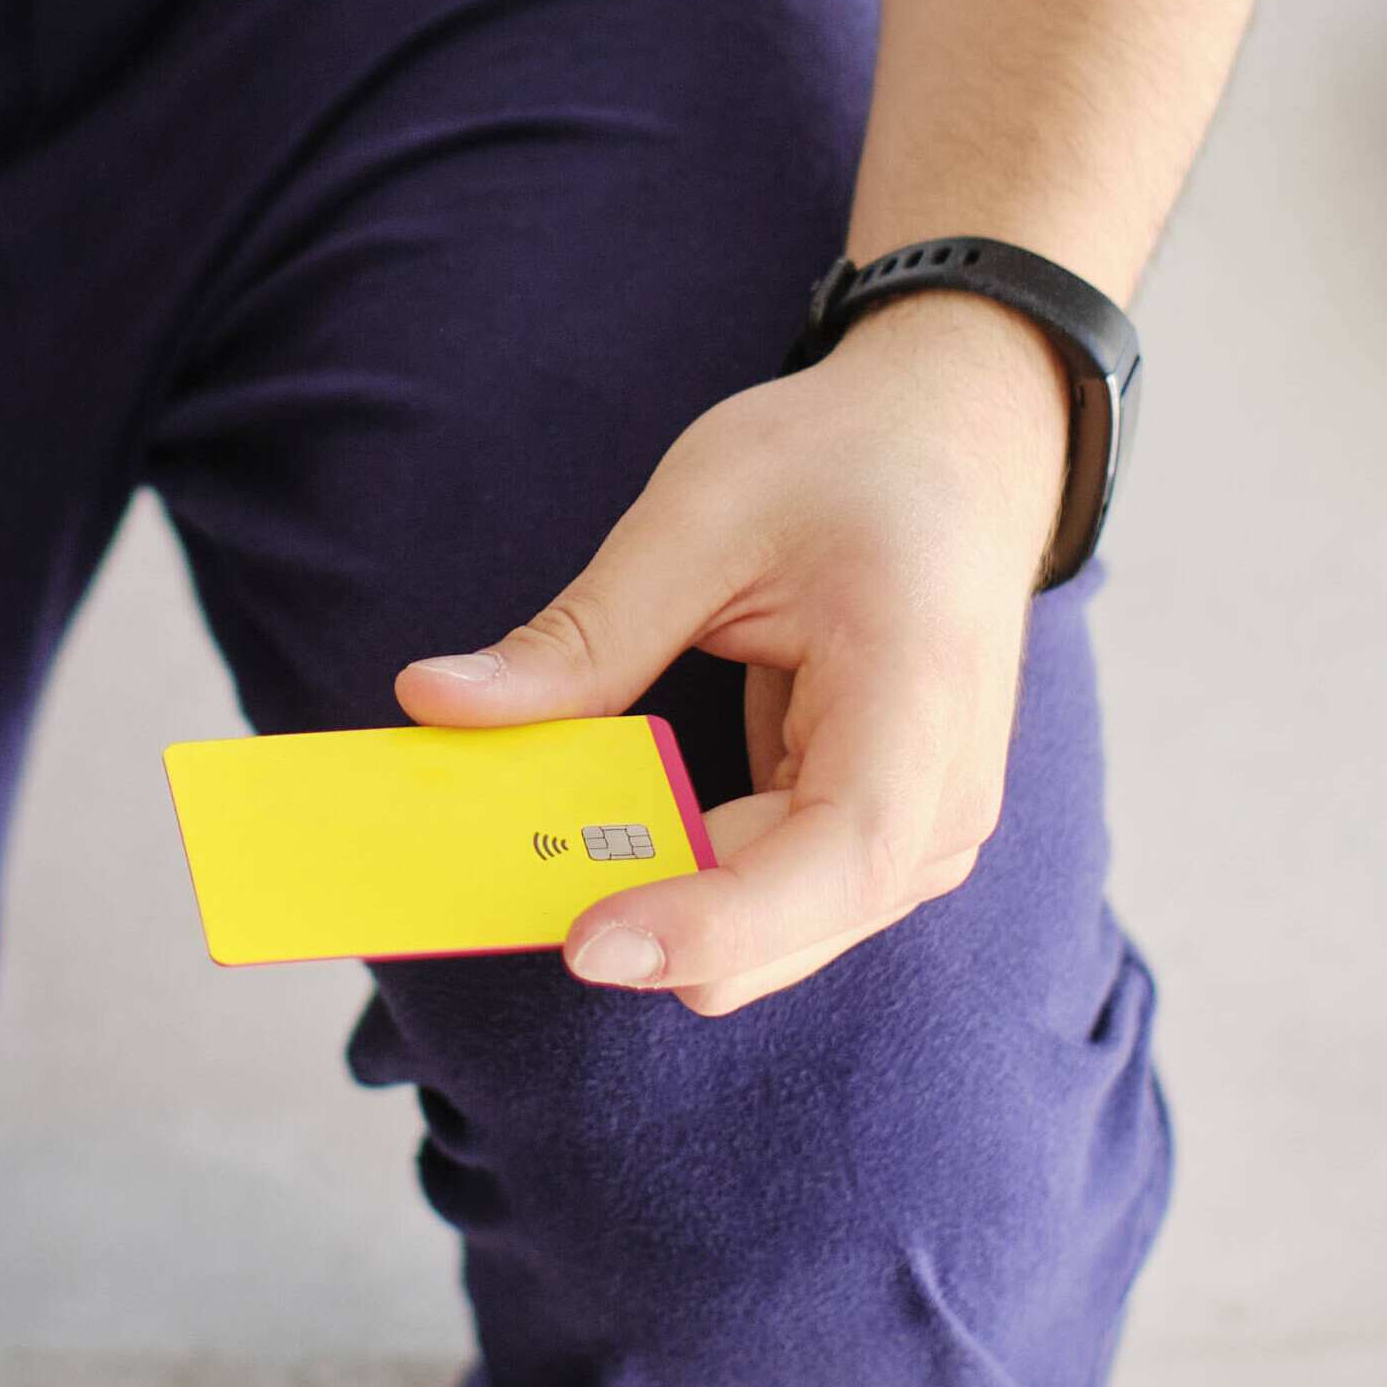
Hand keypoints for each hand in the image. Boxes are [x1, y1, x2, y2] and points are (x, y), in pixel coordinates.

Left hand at [394, 290, 1071, 1013]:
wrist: (955, 443)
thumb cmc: (848, 463)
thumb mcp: (699, 519)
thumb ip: (580, 634)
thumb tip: (431, 701)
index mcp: (918, 709)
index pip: (835, 861)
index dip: (712, 921)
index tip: (587, 941)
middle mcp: (939, 805)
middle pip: (782, 931)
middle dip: (647, 918)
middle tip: (498, 876)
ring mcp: (919, 838)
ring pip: (764, 942)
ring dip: (657, 901)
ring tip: (553, 836)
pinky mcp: (875, 841)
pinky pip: (764, 904)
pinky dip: (679, 879)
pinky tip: (615, 827)